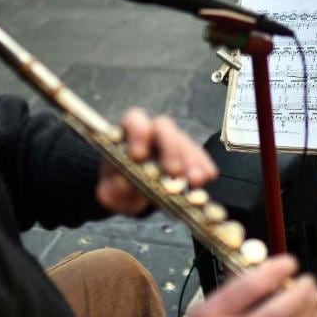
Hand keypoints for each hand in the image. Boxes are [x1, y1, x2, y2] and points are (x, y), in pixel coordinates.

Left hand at [96, 108, 217, 214]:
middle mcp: (152, 133)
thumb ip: (113, 189)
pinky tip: (205, 179)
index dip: (138, 133)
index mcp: (128, 134)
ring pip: (185, 142)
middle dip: (170, 148)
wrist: (132, 196)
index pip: (134, 120)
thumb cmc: (118, 187)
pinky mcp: (190, 157)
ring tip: (194, 181)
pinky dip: (203, 167)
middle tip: (173, 172)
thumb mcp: (110, 192)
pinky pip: (199, 156)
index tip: (138, 156)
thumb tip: (125, 184)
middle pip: (164, 127)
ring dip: (191, 161)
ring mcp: (173, 143)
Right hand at [165, 256, 316, 316]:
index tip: (289, 262)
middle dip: (299, 295)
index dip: (274, 271)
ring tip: (315, 297)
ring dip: (308, 313)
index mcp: (212, 316)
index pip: (249, 288)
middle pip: (275, 314)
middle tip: (309, 282)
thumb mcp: (203, 308)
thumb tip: (259, 262)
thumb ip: (232, 286)